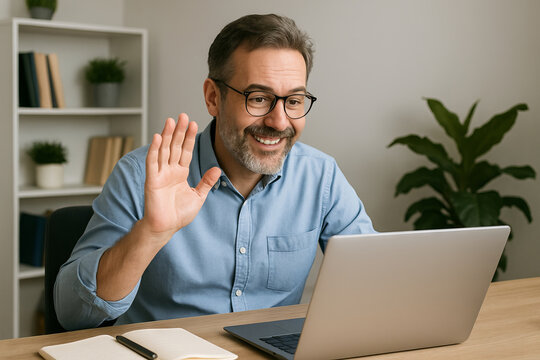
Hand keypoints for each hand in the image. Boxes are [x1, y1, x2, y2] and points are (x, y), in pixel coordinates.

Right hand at [142, 114, 220, 242]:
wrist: (166, 227)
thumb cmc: (179, 214)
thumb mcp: (198, 196)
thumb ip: (206, 182)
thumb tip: (217, 169)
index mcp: (180, 173)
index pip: (185, 151)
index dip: (189, 137)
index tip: (193, 123)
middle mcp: (170, 170)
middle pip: (175, 146)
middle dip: (179, 131)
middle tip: (183, 115)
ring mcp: (160, 174)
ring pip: (164, 150)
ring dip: (167, 135)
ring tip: (171, 120)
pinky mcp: (152, 180)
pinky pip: (153, 162)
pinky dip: (155, 149)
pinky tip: (158, 137)